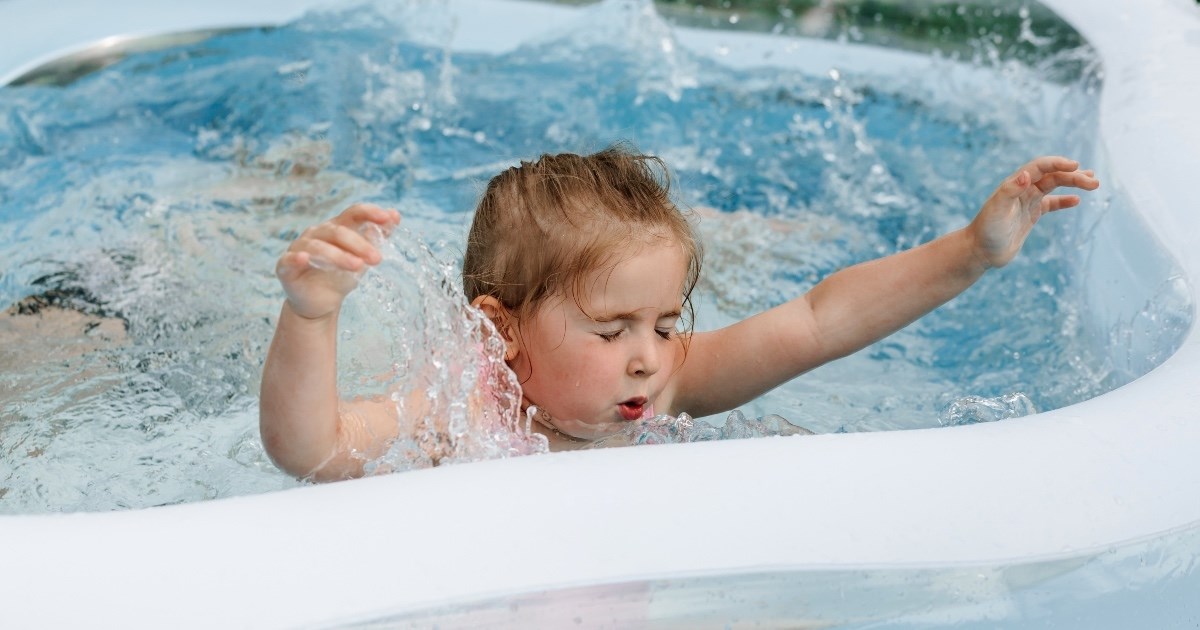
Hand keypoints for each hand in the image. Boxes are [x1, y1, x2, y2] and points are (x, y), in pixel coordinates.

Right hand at [276, 203, 400, 319]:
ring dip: (338, 255)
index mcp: (335, 228)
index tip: (388, 218)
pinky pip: (289, 260)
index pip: (352, 213)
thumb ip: (377, 237)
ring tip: (357, 267)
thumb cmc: (340, 276)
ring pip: (318, 246)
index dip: (369, 212)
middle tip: (377, 259)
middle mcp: (316, 234)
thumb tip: (395, 215)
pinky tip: (305, 259)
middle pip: (337, 231)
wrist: (320, 303)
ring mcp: (299, 248)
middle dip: (359, 244)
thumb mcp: (362, 259)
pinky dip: (297, 258)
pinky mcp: (285, 267)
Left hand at [968, 156, 1099, 268]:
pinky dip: (1064, 201)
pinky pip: (1051, 204)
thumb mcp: (997, 210)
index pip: (1040, 167)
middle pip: (1052, 176)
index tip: (1076, 167)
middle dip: (1073, 176)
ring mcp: (1027, 202)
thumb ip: (1010, 191)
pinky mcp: (1030, 216)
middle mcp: (1022, 190)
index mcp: (1014, 185)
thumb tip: (1027, 175)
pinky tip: (1077, 201)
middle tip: (1094, 181)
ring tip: (1094, 183)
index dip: (1058, 164)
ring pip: (1054, 186)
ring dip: (1073, 183)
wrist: (980, 252)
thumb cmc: (986, 231)